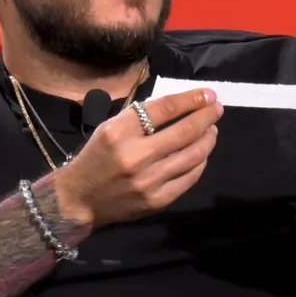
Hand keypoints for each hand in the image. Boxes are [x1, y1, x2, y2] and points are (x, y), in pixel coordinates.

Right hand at [53, 88, 222, 227]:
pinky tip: (201, 153)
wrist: (79, 199)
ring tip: (212, 130)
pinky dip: (200, 162)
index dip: (191, 100)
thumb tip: (182, 105)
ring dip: (208, 139)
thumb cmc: (97, 157)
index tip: (208, 95)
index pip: (165, 109)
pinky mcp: (157, 201)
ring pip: (193, 155)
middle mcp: (135, 156)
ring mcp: (148, 181)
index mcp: (119, 132)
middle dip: (207, 116)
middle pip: (185, 131)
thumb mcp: (110, 127)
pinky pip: (189, 178)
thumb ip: (141, 116)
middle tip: (216, 108)